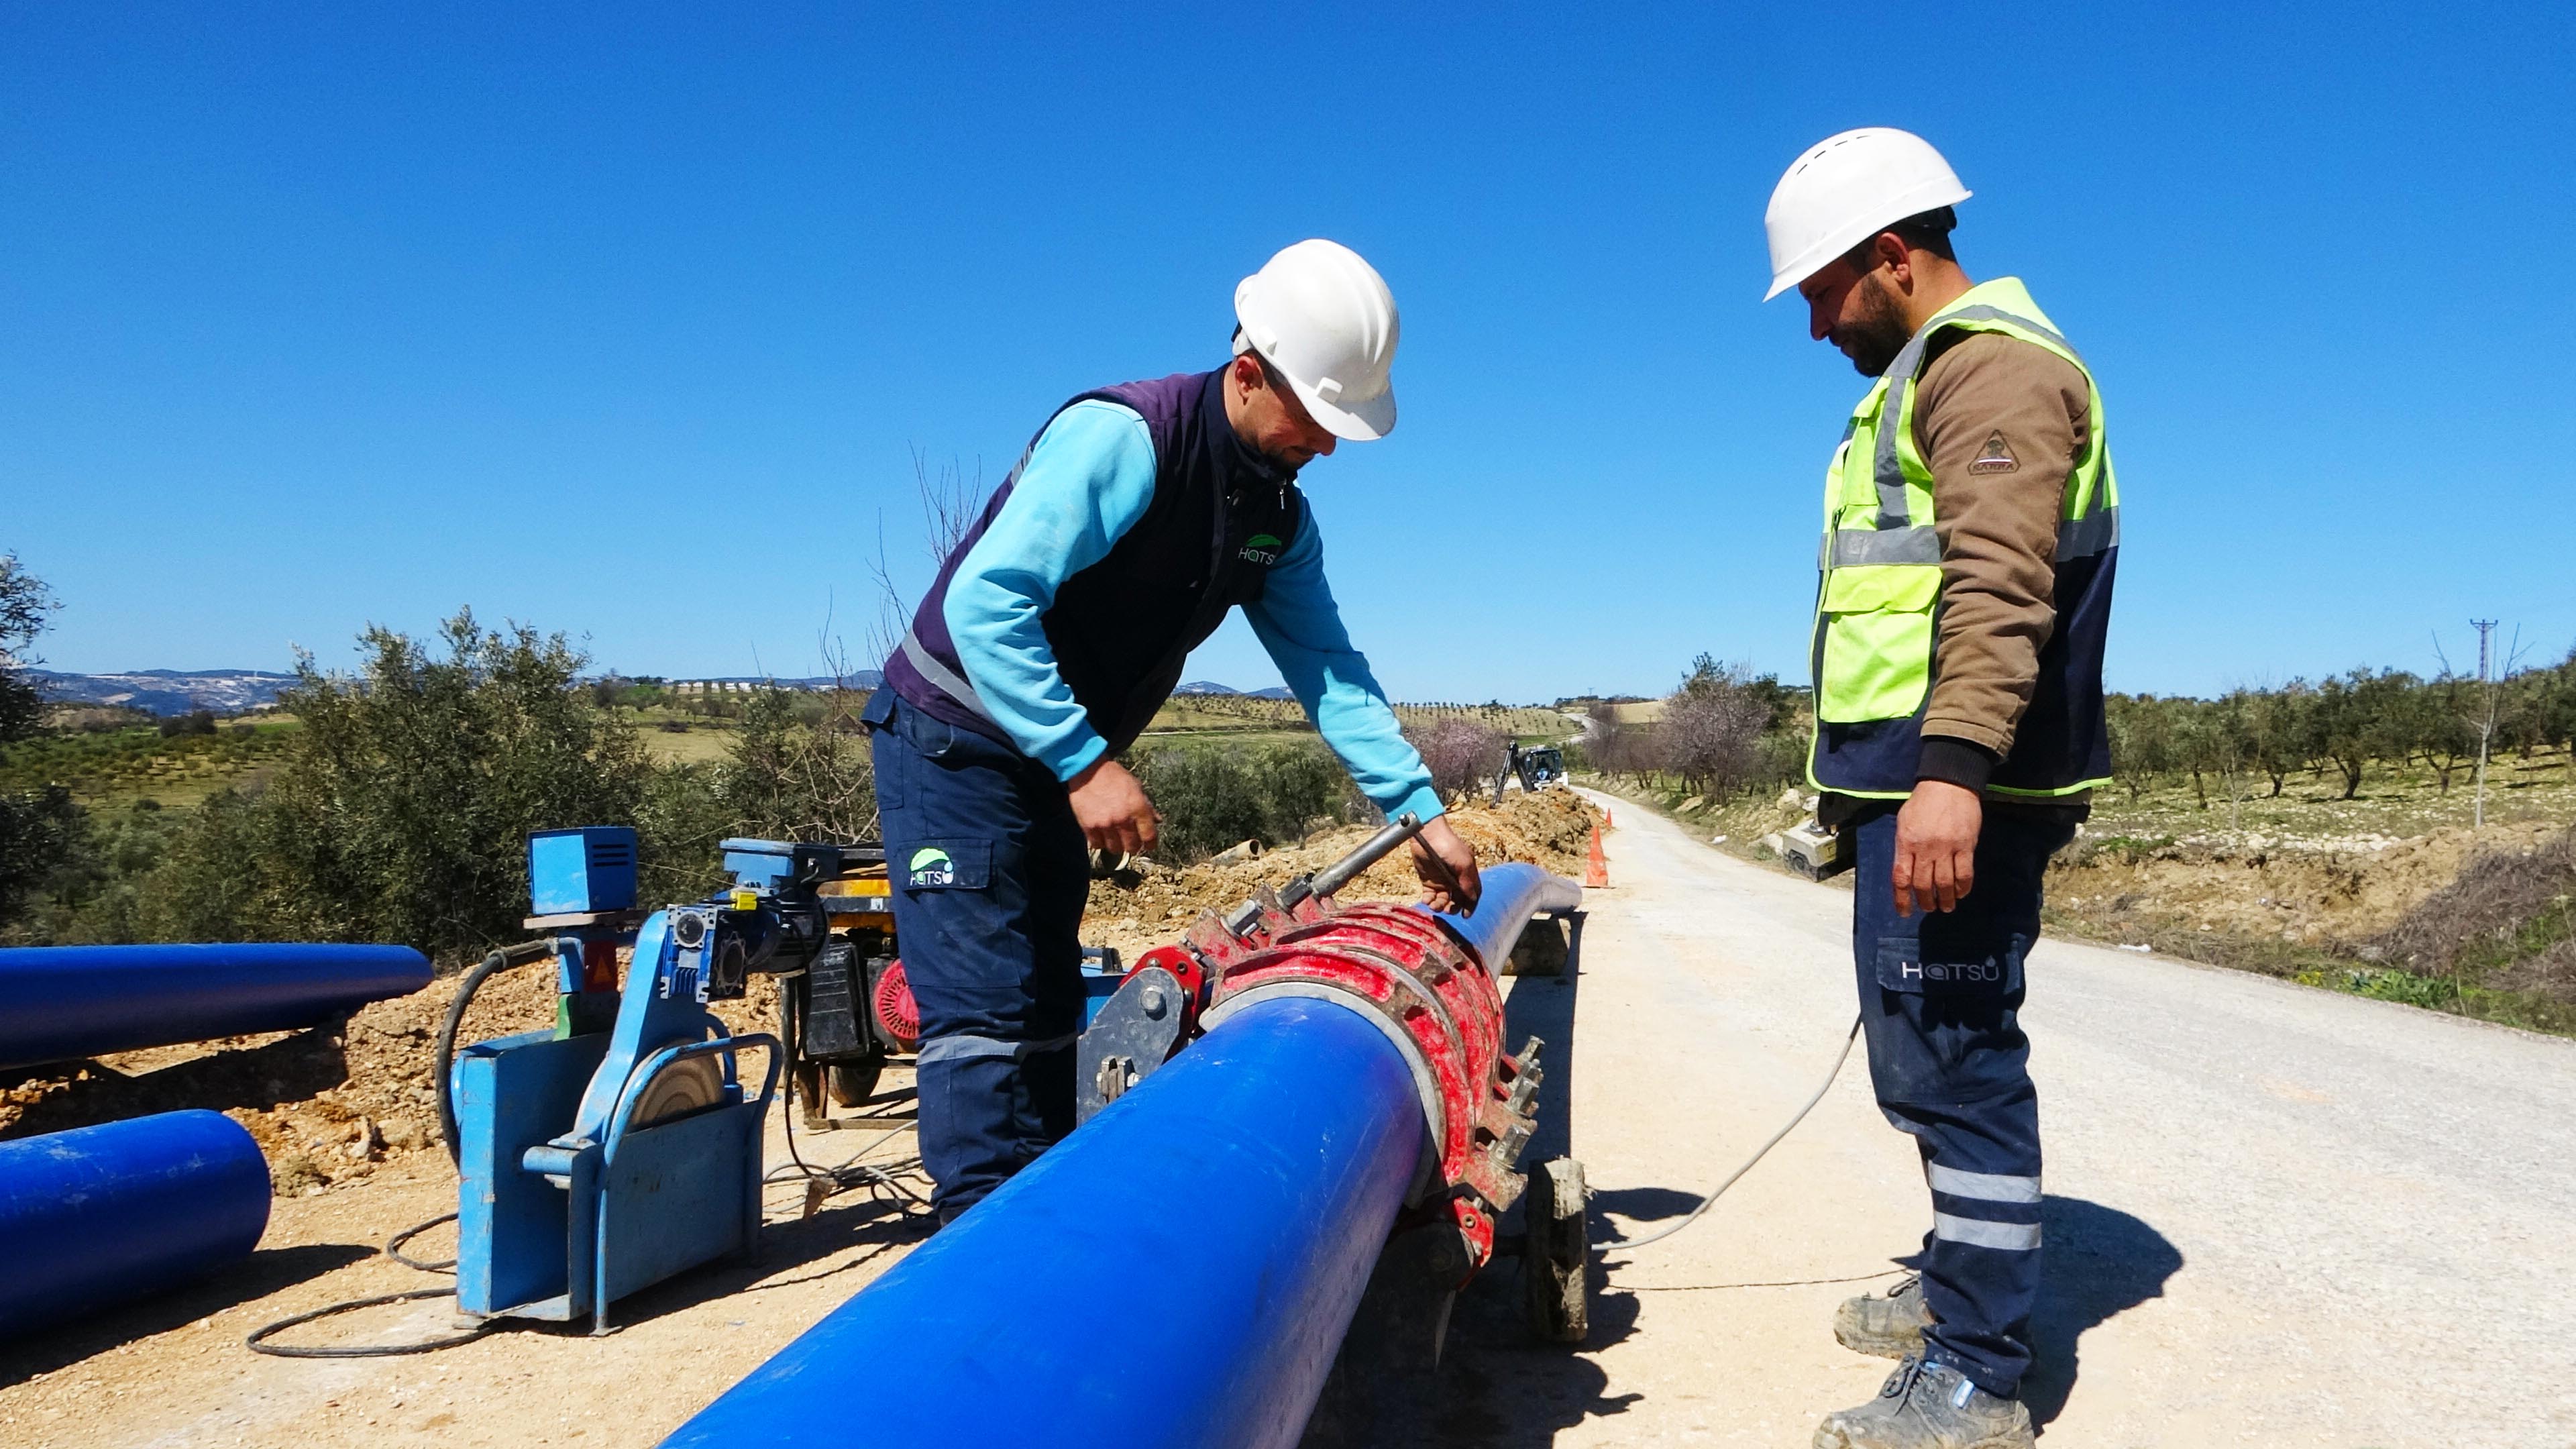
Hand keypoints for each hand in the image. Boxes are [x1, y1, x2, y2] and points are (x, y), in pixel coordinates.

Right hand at [1067, 758, 1158, 856]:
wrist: (1088, 769)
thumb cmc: (1114, 776)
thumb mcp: (1136, 787)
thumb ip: (1147, 806)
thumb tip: (1157, 821)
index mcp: (1138, 807)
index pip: (1149, 836)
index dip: (1150, 844)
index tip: (1148, 845)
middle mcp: (1123, 818)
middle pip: (1132, 847)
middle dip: (1133, 846)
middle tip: (1130, 841)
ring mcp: (1105, 824)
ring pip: (1115, 849)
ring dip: (1117, 845)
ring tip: (1115, 838)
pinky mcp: (1089, 826)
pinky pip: (1097, 845)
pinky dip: (1100, 842)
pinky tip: (1101, 835)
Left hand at [1409, 817, 1481, 913]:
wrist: (1427, 833)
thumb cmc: (1448, 845)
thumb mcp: (1462, 863)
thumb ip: (1467, 882)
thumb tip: (1471, 899)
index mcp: (1467, 873)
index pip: (1472, 893)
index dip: (1470, 905)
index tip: (1465, 915)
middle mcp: (1455, 878)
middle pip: (1457, 899)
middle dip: (1453, 907)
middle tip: (1448, 910)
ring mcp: (1441, 879)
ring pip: (1443, 899)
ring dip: (1440, 906)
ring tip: (1435, 906)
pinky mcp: (1428, 879)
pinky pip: (1430, 895)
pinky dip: (1429, 901)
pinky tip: (1427, 901)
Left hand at [1892, 779, 1980, 917]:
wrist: (1949, 783)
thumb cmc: (1923, 802)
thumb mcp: (1904, 821)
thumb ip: (1903, 846)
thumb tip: (1905, 870)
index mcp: (1906, 842)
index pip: (1901, 878)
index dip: (1902, 899)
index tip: (1904, 912)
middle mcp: (1925, 848)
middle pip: (1923, 885)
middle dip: (1925, 902)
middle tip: (1929, 908)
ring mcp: (1947, 848)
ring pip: (1944, 883)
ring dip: (1945, 899)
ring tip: (1946, 906)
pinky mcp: (1966, 846)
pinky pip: (1965, 874)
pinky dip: (1963, 888)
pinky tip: (1961, 893)